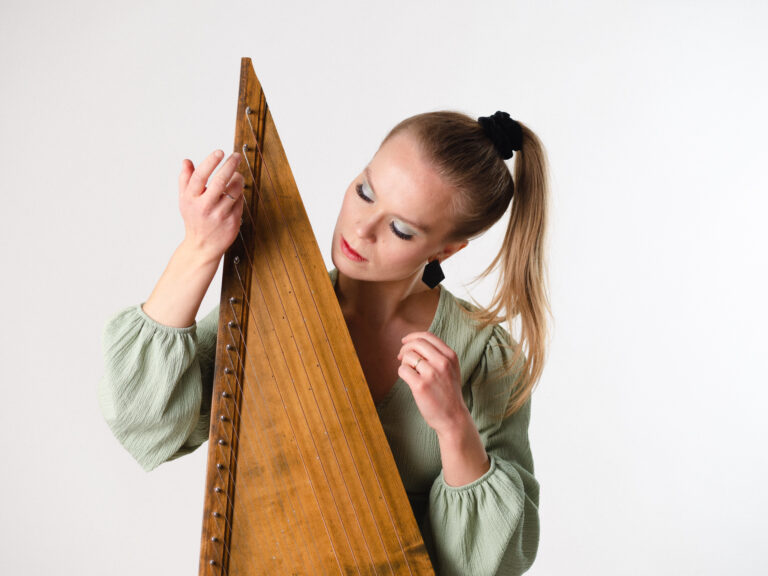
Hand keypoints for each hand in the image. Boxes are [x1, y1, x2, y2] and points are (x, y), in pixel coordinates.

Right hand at [178, 149, 244, 263]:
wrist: (202, 246)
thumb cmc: (194, 219)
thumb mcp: (185, 200)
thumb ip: (185, 180)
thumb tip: (186, 161)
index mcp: (191, 199)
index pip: (200, 176)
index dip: (210, 161)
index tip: (220, 151)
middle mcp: (205, 207)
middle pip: (220, 181)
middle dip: (230, 165)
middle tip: (235, 156)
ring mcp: (220, 215)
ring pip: (234, 190)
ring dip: (238, 179)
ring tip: (237, 176)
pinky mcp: (233, 222)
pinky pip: (240, 201)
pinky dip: (239, 194)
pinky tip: (236, 194)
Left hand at [397, 331, 469, 435]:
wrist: (453, 417)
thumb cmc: (448, 393)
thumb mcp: (451, 369)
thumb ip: (439, 355)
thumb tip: (414, 343)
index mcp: (450, 356)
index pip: (428, 336)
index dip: (413, 336)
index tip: (405, 342)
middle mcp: (442, 362)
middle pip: (416, 343)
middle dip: (405, 348)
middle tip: (401, 357)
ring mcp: (432, 374)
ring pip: (408, 356)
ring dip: (404, 363)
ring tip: (409, 372)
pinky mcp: (421, 386)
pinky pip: (403, 370)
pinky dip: (402, 373)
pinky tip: (408, 380)